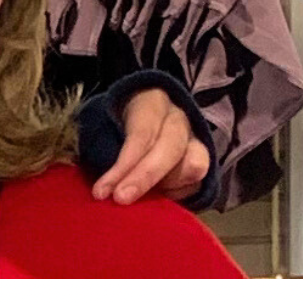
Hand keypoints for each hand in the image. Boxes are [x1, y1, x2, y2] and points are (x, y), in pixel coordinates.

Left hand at [92, 88, 209, 205]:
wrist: (141, 124)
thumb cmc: (113, 129)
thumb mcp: (102, 130)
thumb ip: (101, 150)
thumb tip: (99, 186)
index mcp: (151, 102)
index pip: (142, 133)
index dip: (123, 164)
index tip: (101, 192)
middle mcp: (177, 119)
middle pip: (170, 147)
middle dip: (144, 177)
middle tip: (121, 199)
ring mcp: (195, 139)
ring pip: (193, 165)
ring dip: (166, 186)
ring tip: (141, 195)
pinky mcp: (202, 161)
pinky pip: (196, 183)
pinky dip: (176, 194)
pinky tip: (156, 195)